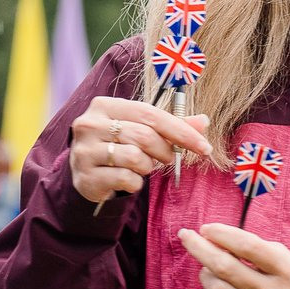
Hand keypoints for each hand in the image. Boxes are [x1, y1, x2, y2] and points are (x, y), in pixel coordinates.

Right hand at [68, 98, 213, 204]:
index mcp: (104, 105)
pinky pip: (126, 179)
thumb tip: (204, 121)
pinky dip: (135, 182)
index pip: (150, 114)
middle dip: (165, 151)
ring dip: (147, 166)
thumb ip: (170, 126)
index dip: (181, 131)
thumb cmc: (117, 146)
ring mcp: (85, 150)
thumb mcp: (141, 130)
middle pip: (144, 136)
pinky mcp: (85, 176)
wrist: (85, 173)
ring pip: (135, 158)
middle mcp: (90, 124)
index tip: (204, 147)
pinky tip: (127, 179)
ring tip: (140, 166)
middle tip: (168, 159)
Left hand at [177, 223, 289, 288]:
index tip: (207, 228)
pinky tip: (214, 287)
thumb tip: (220, 238)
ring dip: (205, 271)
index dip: (223, 234)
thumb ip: (259, 248)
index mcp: (285, 270)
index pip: (248, 246)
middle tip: (186, 235)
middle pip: (224, 266)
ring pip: (215, 287)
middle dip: (199, 247)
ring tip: (209, 266)